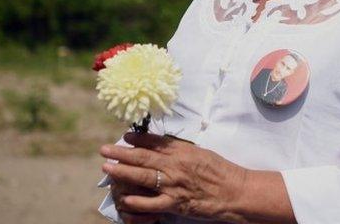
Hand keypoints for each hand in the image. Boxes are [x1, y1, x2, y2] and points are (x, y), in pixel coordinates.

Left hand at [100, 133, 247, 221]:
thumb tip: (162, 144)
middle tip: (104, 149)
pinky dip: (138, 201)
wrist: (235, 191)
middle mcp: (175, 166)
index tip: (124, 136)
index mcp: (182, 151)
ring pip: (143, 177)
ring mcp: (174, 185)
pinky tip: (125, 199)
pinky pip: (153, 203)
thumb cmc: (221, 170)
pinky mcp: (176, 203)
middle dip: (121, 153)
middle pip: (143, 158)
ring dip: (123, 172)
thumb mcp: (201, 152)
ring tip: (107, 168)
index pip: (155, 142)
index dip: (138, 138)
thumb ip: (180, 149)